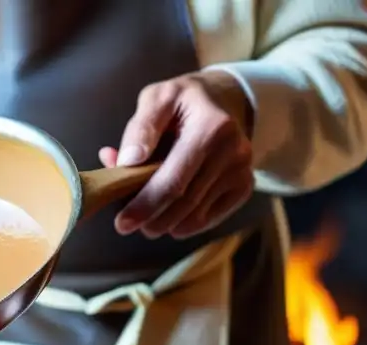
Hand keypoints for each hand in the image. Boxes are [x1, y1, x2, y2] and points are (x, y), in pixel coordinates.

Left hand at [98, 71, 254, 239]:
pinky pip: (209, 220)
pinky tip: (170, 213)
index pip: (174, 180)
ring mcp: (242, 171)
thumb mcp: (157, 98)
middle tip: (127, 223)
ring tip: (147, 213)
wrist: (222, 100)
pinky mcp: (244, 186)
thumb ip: (140, 127)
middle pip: (185, 204)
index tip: (121, 223)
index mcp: (210, 127)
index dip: (146, 205)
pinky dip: (184, 224)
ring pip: (195, 217)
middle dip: (151, 220)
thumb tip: (128, 161)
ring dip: (165, 223)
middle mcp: (233, 151)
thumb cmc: (182, 102)